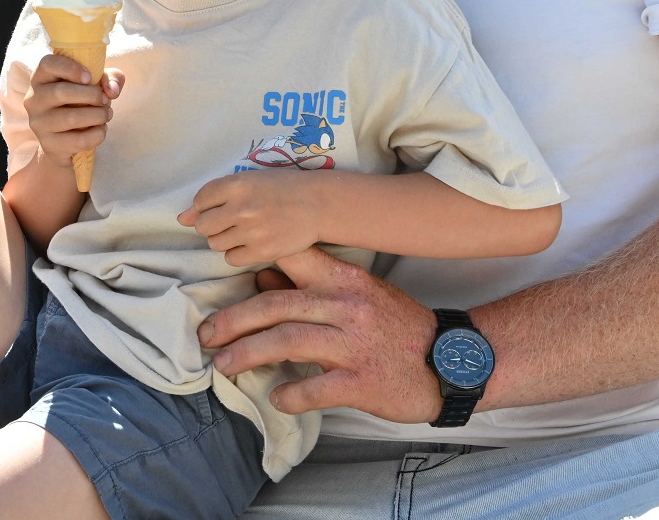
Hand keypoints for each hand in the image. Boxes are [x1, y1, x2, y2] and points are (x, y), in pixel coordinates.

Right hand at [24, 54, 123, 163]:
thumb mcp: (95, 83)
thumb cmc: (80, 102)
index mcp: (41, 77)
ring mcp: (38, 123)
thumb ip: (110, 78)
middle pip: (61, 92)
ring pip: (70, 118)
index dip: (70, 68)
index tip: (89, 77)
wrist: (65, 140)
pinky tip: (101, 130)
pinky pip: (78, 140)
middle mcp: (34, 99)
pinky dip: (97, 134)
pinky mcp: (49, 144)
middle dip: (91, 95)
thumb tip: (112, 90)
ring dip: (97, 115)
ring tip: (106, 114)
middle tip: (105, 100)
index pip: (47, 64)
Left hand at [178, 170, 324, 265]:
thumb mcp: (248, 181)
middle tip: (231, 221)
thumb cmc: (281, 188)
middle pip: (203, 226)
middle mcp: (241, 208)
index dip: (207, 205)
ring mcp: (252, 232)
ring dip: (224, 239)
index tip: (222, 206)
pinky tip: (251, 242)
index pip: (200, 200)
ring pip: (215, 244)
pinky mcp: (263, 252)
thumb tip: (181, 219)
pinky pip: (232, 259)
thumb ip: (213, 197)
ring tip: (243, 230)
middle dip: (212, 225)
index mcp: (237, 184)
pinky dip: (238, 253)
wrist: (317, 204)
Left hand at [196, 245, 443, 422]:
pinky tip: (276, 398)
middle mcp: (345, 306)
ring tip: (224, 366)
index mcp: (343, 279)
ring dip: (248, 355)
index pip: (289, 259)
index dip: (250, 263)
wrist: (451, 362)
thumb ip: (311, 285)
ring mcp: (354, 344)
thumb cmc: (397, 326)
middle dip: (233, 321)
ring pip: (287, 342)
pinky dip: (291, 394)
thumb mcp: (358, 294)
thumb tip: (260, 277)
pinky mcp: (362, 381)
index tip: (219, 278)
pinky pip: (316, 388)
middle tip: (207, 335)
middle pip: (275, 306)